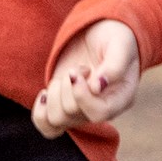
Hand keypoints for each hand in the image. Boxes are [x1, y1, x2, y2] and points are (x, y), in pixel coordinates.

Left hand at [32, 19, 140, 137]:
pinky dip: (40, 112)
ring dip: (55, 93)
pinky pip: (47, 127)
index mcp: (121, 99)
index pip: (99, 113)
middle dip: (68, 84)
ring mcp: (81, 111)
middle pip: (72, 113)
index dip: (82, 96)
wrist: (100, 33)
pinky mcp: (63, 108)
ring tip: (68, 75)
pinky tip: (45, 94)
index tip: (76, 72)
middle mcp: (101, 110)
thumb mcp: (121, 44)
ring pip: (57, 119)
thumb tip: (97, 88)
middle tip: (80, 67)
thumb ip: (114, 65)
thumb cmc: (115, 37)